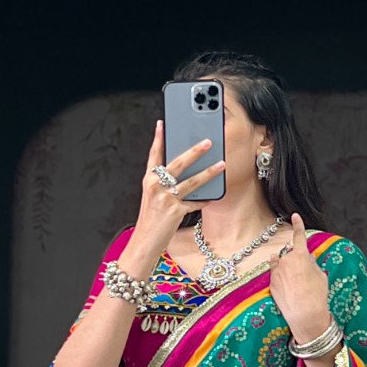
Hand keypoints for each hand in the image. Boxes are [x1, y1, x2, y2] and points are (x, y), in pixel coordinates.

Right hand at [131, 120, 226, 256]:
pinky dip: (204, 200)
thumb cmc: (150, 221)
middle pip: (178, 163)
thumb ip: (163, 184)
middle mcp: (156, 186)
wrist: (145, 242)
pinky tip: (213, 196)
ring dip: (209, 172)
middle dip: (195, 151)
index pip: (154, 155)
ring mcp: (166, 198)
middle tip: (208, 141)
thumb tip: (181, 173)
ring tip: (222, 164)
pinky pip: (195, 202)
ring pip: (192, 181)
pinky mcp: (175, 211)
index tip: (162, 123)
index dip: (158, 138)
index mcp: (149, 180)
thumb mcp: (152, 198)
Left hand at [265, 213, 330, 343]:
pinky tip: (288, 287)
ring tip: (295, 283)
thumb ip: (312, 263)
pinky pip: (275, 275)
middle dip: (296, 259)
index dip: (298, 225)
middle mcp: (286, 260)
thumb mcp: (320, 276)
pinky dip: (280, 277)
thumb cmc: (317, 295)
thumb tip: (307, 257)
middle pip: (290, 254)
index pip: (299, 236)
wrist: (304, 315)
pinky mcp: (271, 284)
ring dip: (286, 267)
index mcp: (301, 255)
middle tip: (304, 275)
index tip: (295, 215)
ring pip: (281, 263)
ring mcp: (277, 271)